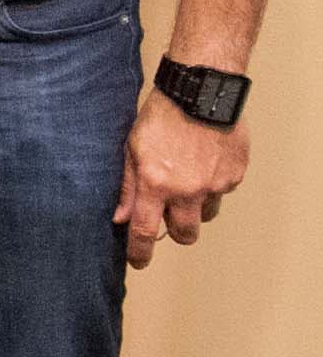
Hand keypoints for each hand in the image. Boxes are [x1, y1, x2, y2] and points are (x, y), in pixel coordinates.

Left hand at [115, 86, 245, 267]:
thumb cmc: (161, 117)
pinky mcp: (235, 175)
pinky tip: (204, 164)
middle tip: (170, 217)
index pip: (146, 231)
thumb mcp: (132, 150)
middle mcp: (188, 190)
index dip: (140, 252)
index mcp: (156, 185)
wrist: (200, 94)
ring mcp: (215, 185)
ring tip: (188, 179)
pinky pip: (223, 192)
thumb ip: (128, 187)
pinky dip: (213, 185)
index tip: (139, 262)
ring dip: (196, 206)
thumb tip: (121, 218)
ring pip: (205, 214)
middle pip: (185, 233)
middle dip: (176, 231)